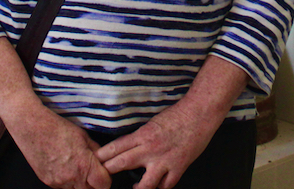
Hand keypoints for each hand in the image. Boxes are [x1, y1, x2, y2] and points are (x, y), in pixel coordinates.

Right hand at [0, 40, 110, 188]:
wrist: (31, 126)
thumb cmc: (56, 127)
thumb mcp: (82, 135)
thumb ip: (94, 150)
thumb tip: (102, 158)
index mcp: (83, 165)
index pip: (103, 184)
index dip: (106, 178)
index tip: (104, 172)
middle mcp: (71, 177)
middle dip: (93, 182)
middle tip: (91, 169)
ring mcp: (57, 182)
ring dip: (79, 181)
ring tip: (74, 164)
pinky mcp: (47, 181)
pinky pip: (62, 186)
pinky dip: (66, 179)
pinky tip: (62, 164)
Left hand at [96, 100, 219, 188]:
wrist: (199, 113)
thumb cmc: (178, 115)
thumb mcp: (152, 123)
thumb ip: (140, 137)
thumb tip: (128, 147)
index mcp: (143, 134)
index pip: (116, 147)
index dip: (102, 156)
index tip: (93, 161)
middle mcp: (150, 149)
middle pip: (122, 163)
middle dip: (109, 172)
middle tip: (100, 178)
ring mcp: (164, 160)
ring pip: (145, 184)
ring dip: (136, 188)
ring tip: (133, 187)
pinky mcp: (178, 167)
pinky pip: (165, 185)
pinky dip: (160, 187)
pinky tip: (156, 186)